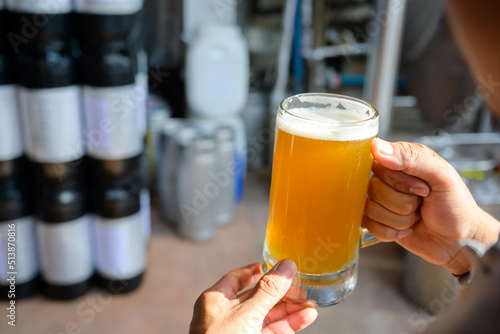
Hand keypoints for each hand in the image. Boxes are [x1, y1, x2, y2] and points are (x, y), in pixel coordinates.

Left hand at [189, 260, 317, 333]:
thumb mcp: (246, 314)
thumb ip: (268, 291)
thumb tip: (286, 265)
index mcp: (215, 301)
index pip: (237, 278)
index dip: (258, 270)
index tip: (278, 265)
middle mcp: (226, 316)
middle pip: (258, 297)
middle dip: (282, 292)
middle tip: (303, 285)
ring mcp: (240, 333)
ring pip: (269, 316)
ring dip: (290, 309)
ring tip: (312, 302)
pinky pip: (273, 332)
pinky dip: (290, 325)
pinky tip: (307, 317)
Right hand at [363, 139, 499, 274]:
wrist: (460, 242)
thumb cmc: (456, 207)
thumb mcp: (442, 176)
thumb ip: (412, 158)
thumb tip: (377, 147)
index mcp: (404, 160)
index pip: (380, 164)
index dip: (399, 182)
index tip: (423, 188)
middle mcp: (390, 178)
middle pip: (374, 188)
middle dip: (402, 203)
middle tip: (422, 202)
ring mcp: (382, 199)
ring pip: (371, 209)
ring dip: (399, 219)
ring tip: (417, 216)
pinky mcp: (378, 220)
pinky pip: (370, 225)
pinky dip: (391, 232)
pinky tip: (406, 229)